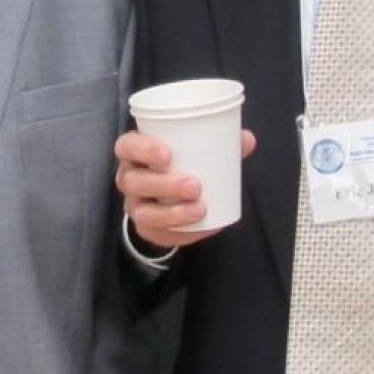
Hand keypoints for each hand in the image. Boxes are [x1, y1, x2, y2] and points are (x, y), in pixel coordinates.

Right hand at [114, 129, 256, 249]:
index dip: (142, 149)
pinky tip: (202, 227)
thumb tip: (247, 139)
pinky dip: (181, 232)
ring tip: (201, 209)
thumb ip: (221, 142)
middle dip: (163, 185)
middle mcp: (129, 178)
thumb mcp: (197, 148)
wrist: (173, 193)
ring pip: (143, 212)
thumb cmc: (183, 161)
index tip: (167, 154)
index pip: (126, 146)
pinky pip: (157, 235)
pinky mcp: (146, 228)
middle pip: (133, 181)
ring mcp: (135, 205)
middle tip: (195, 185)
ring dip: (172, 213)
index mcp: (135, 152)